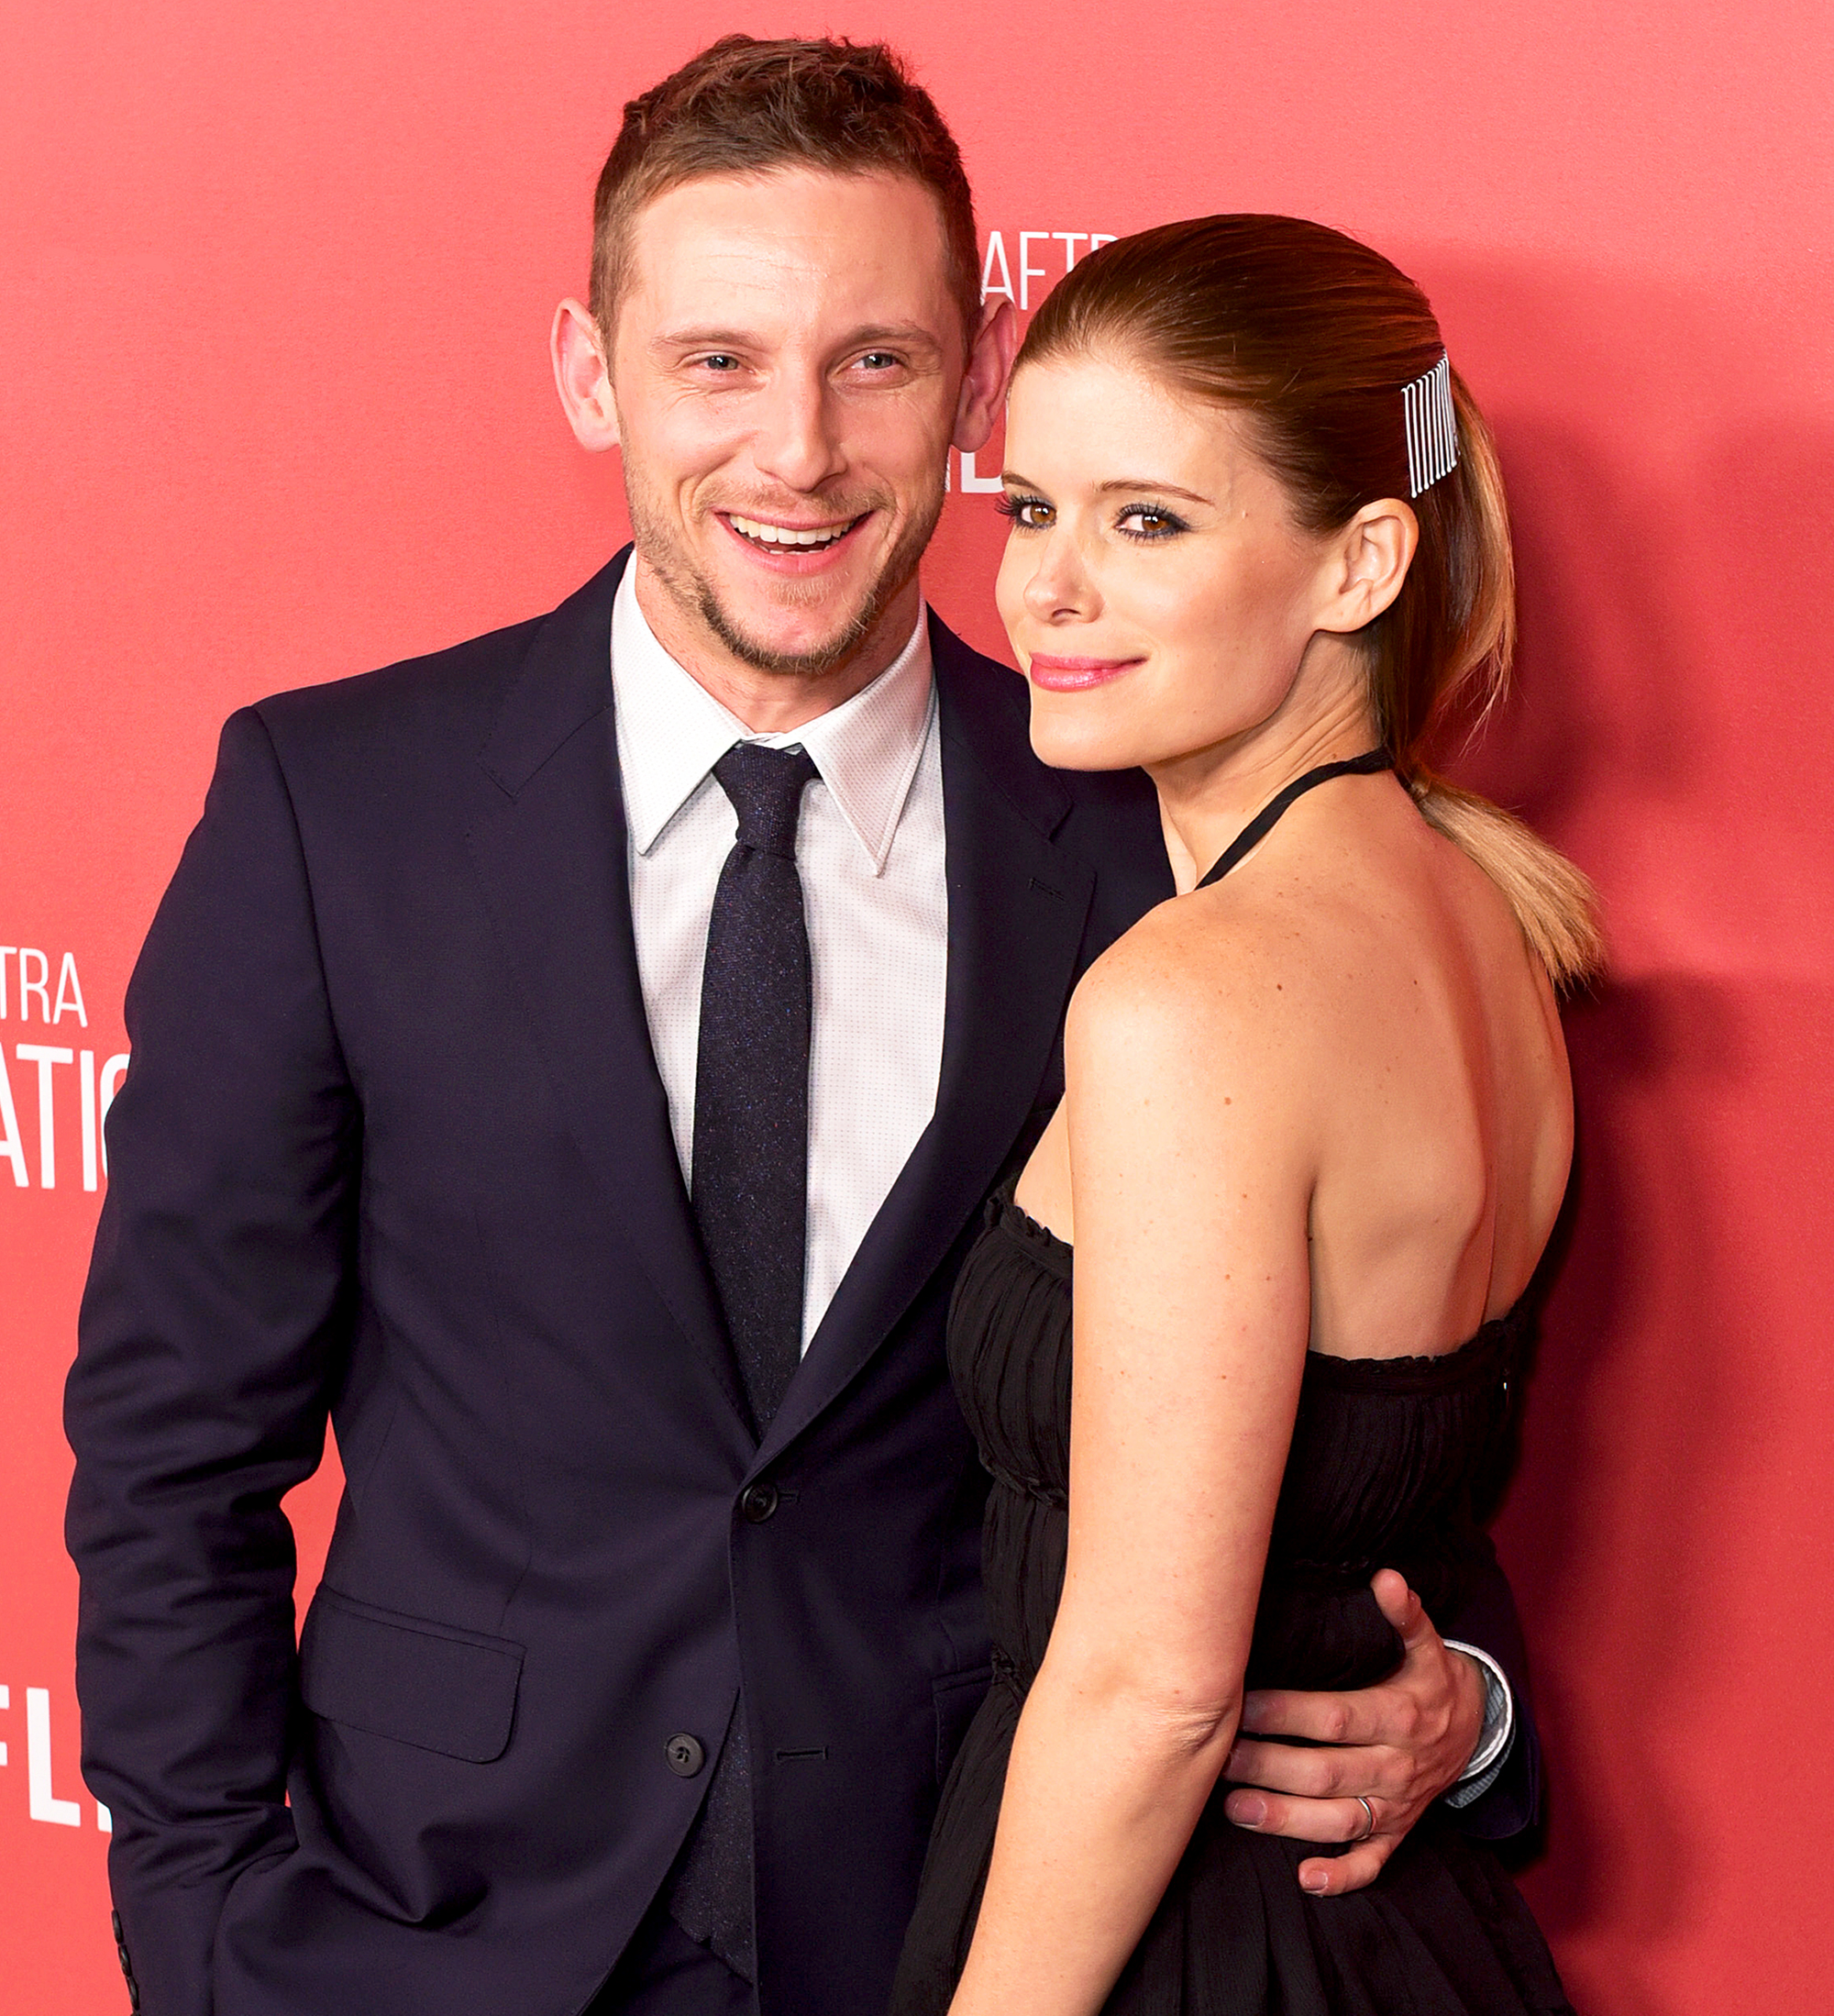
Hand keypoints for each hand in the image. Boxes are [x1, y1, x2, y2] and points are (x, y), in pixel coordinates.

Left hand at [1221, 1569, 1485, 1895]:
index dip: (1285, 1713)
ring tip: (1237, 1809)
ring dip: (1288, 1821)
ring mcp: (1398, 1805)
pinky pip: (1373, 1862)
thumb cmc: (1433, 1680)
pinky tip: (1306, 1879)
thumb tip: (1386, 1577)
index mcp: (1400, 1716)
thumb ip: (1406, 1614)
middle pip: (1326, 1771)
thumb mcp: (1428, 1644)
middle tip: (1217, 1758)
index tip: (1239, 1704)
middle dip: (1269, 1767)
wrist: (1480, 1730)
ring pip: (1339, 1820)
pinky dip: (1343, 1875)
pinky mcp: (1398, 1832)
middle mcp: (1398, 1766)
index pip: (1334, 1718)